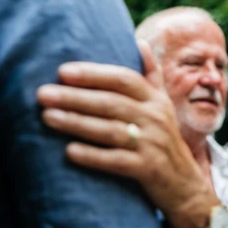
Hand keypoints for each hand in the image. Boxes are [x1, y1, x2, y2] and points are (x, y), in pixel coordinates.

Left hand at [36, 41, 218, 227]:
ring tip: (47, 117)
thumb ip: (151, 75)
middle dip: (75, 97)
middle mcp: (156, 119)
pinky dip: (93, 156)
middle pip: (111, 103)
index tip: (63, 71)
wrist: (185, 186)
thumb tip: (139, 41)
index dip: (94, 74)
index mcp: (155, 100)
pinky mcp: (148, 170)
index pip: (124, 79)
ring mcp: (153, 145)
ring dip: (77, 123)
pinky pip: (117, 161)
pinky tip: (69, 152)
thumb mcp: (163, 106)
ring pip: (110, 130)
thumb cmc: (165, 140)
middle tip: (42, 94)